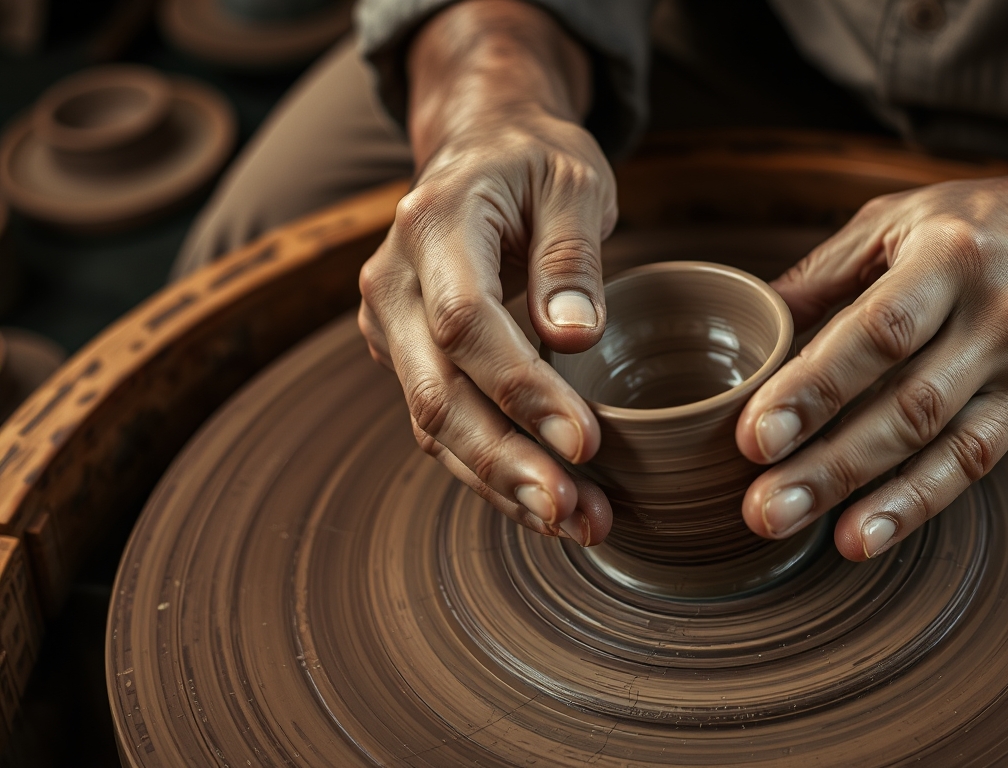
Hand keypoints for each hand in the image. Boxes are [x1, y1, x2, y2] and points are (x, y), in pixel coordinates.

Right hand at [357, 0, 613, 544]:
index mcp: (433, 225)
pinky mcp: (407, 359)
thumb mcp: (574, 180)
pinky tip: (548, 505)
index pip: (467, 324)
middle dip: (505, 463)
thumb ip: (572, 253)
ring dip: (502, 484)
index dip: (523, 390)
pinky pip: (444, 426)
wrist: (482, 151)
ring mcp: (391, 326)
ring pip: (434, 425)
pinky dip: (493, 472)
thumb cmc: (536, 162)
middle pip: (437, 393)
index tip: (586, 440)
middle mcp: (394, 284)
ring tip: (575, 523)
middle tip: (570, 512)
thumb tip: (575, 338)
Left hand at [736, 94, 1007, 560]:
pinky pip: (971, 464)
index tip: (756, 435)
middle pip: (903, 404)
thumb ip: (826, 273)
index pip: (876, 333)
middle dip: (826, 464)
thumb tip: (751, 323)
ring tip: (794, 528)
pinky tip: (863, 535)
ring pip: (937, 445)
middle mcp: (994, 315)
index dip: (814, 388)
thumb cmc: (989, 222)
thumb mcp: (904, 218)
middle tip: (760, 508)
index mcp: (948, 255)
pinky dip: (914, 504)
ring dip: (863, 497)